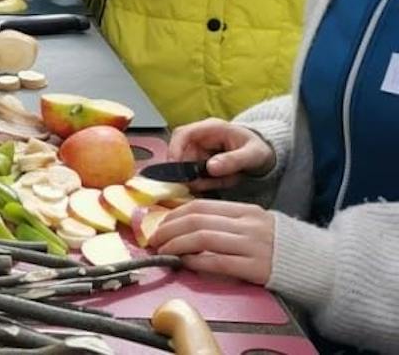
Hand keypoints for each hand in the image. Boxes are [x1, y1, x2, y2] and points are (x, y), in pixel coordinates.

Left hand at [148, 199, 275, 285]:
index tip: (158, 225)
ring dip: (177, 246)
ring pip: (203, 239)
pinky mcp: (257, 268)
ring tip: (164, 253)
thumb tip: (189, 227)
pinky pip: (219, 262)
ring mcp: (252, 245)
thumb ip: (226, 222)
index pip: (199, 206)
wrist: (320, 264)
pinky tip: (186, 263)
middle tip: (153, 241)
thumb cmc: (282, 245)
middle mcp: (246, 224)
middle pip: (196, 221)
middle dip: (168, 231)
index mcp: (244, 210)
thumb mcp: (255, 223)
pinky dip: (197, 261)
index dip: (173, 215)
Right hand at [167, 117, 275, 187]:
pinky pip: (198, 174)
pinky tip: (222, 183)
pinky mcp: (203, 160)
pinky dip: (207, 182)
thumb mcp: (251, 155)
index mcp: (212, 128)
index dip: (174, 149)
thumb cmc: (259, 149)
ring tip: (222, 183)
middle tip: (200, 186)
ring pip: (189, 166)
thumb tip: (210, 167)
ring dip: (201, 179)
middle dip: (190, 171)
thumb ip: (233, 160)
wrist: (266, 154)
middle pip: (182, 153)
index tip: (175, 168)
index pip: (183, 133)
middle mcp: (202, 137)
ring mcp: (202, 149)